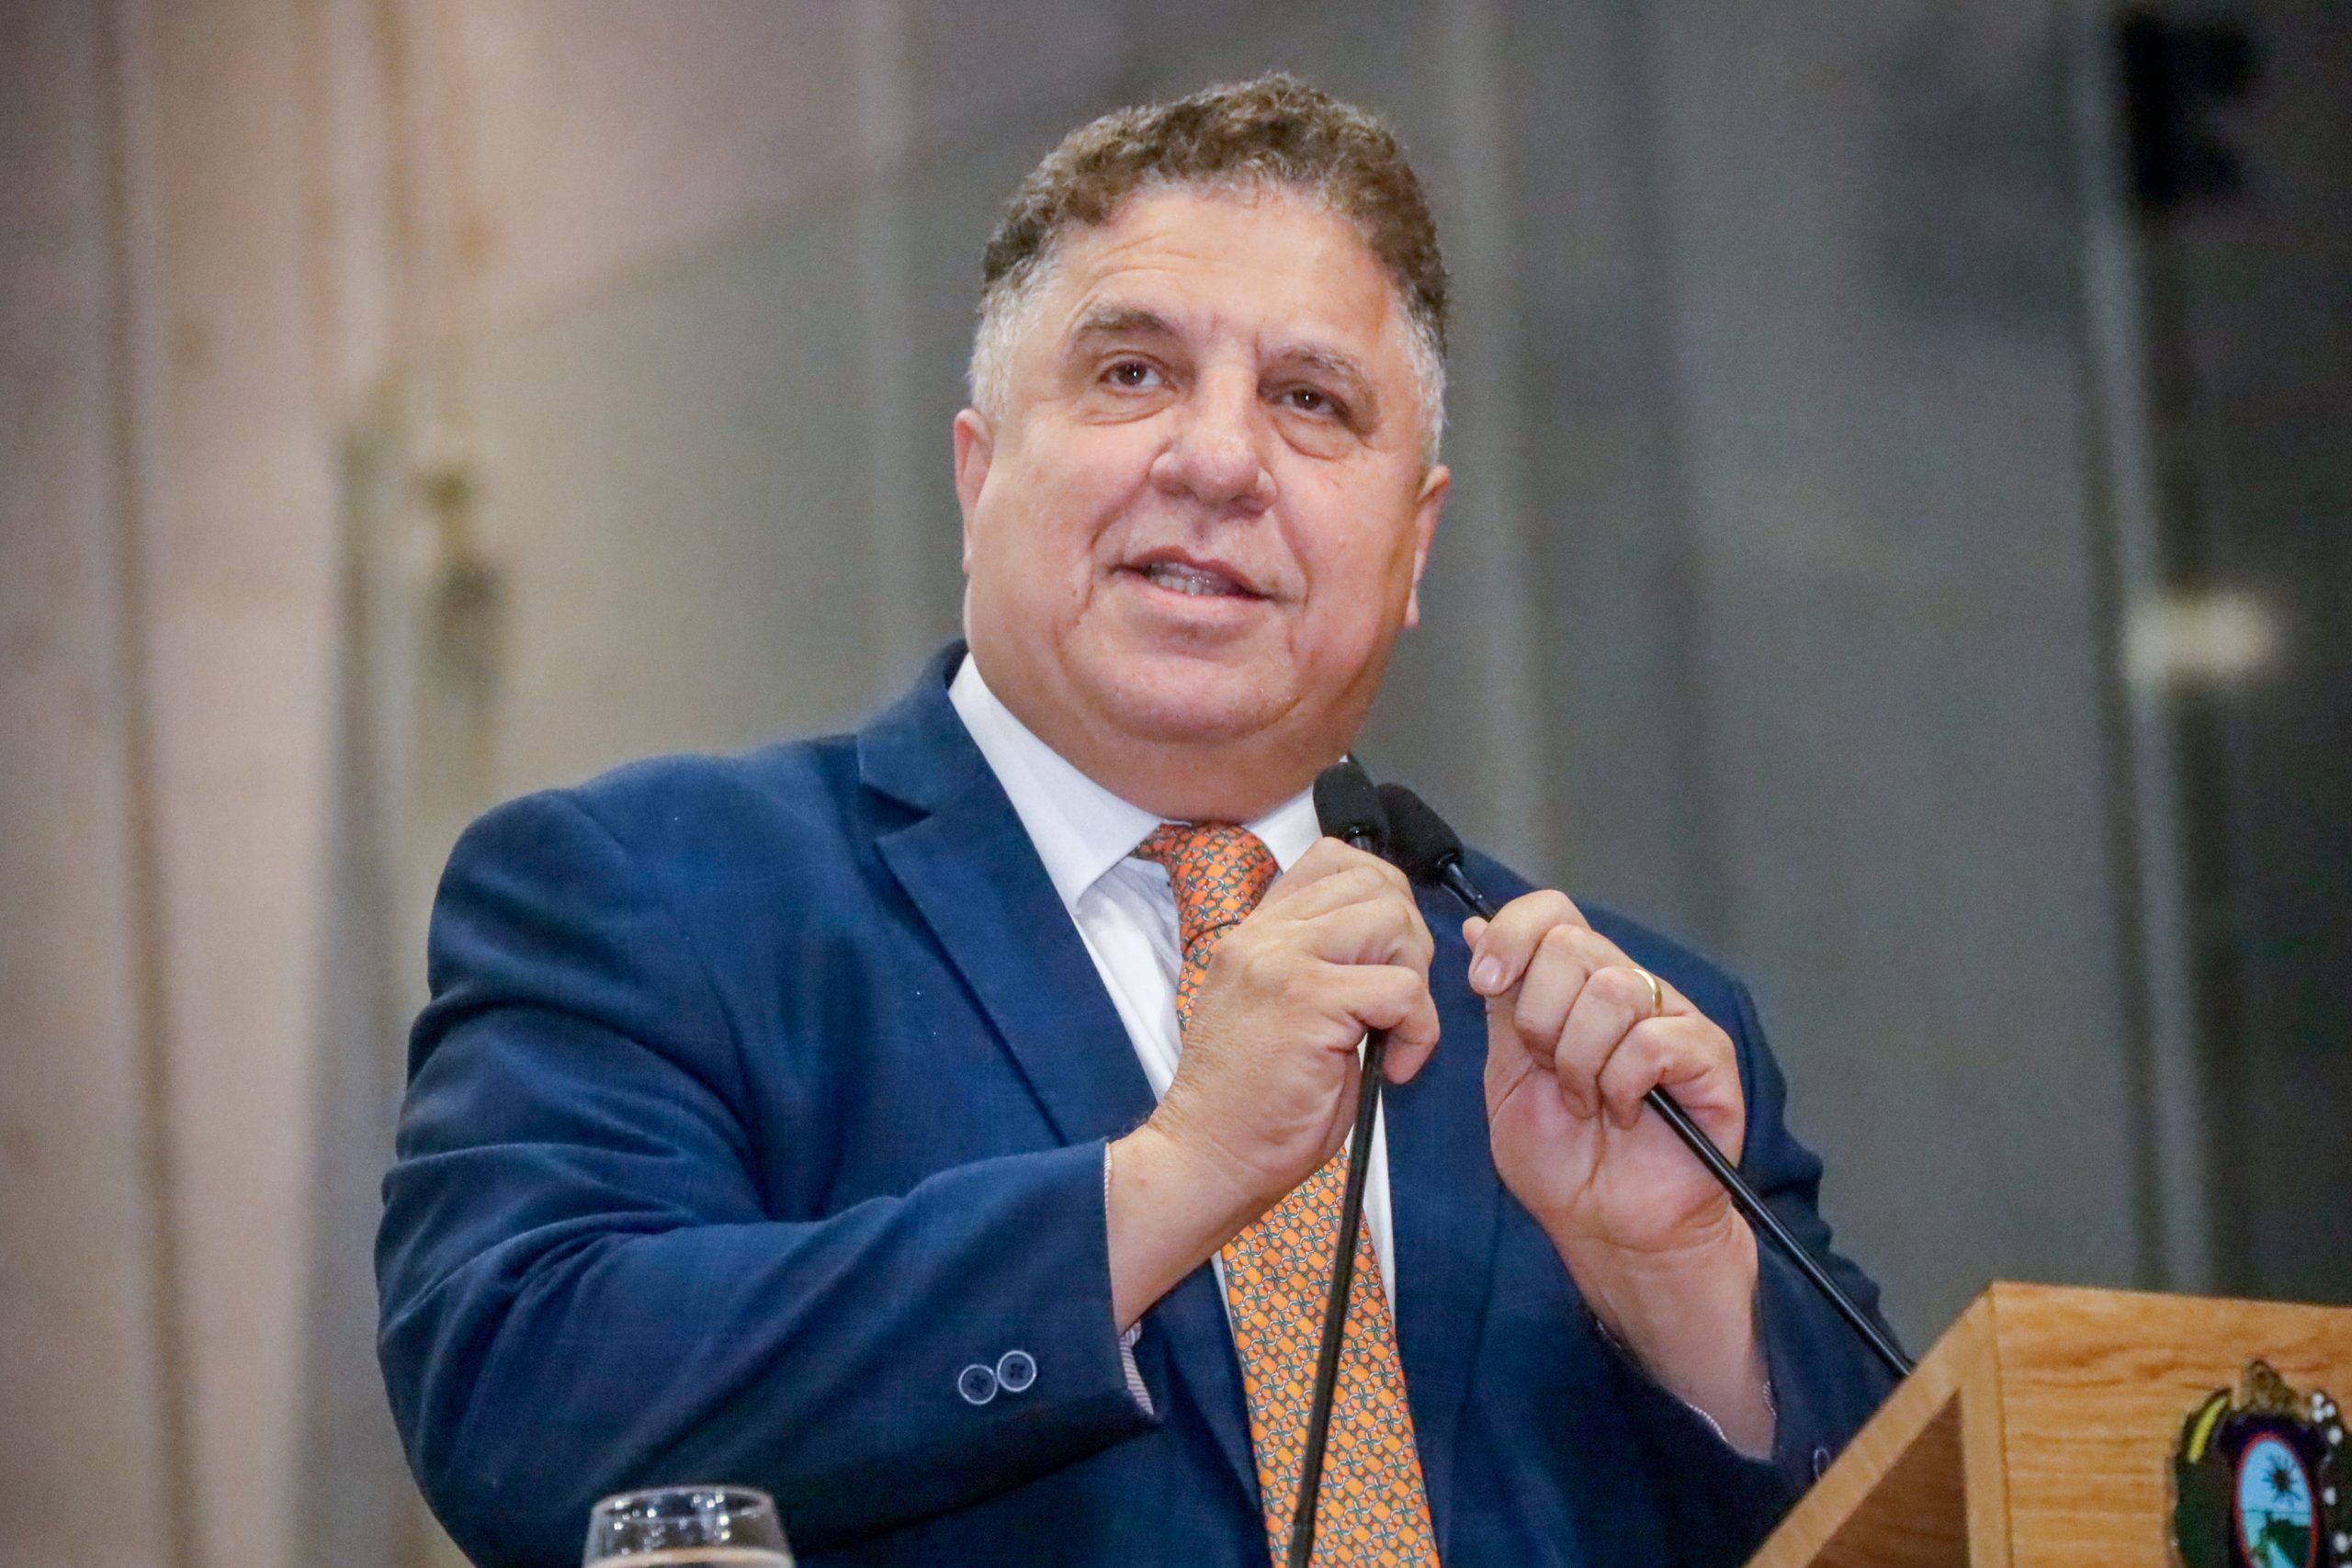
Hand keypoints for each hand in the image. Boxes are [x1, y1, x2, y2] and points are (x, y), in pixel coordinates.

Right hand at [1107, 838, 1437, 1325]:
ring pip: (1392, 921)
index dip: (1382, 898)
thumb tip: (1391, 942)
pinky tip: (1393, 1068)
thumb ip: (1318, 965)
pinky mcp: (1309, 1000)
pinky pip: (1402, 988)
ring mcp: (1283, 961)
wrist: (1206, 1158)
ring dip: (1414, 977)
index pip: (1334, 860)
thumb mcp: (1278, 1012)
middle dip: (1409, 939)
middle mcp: (1264, 935)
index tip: (1386, 959)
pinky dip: (1418, 1031)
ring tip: (1394, 1030)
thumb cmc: (1251, 1105)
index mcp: (1256, 934)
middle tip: (1398, 1006)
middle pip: (1375, 882)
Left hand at [1469, 891, 1742, 1254]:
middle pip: (1572, 944)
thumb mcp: (1508, 1076)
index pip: (1552, 912)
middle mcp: (1627, 989)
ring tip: (1587, 1104)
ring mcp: (1672, 1018)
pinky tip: (1626, 1115)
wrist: (1608, 1230)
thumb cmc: (1563, 1164)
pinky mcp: (1709, 1056)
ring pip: (1611, 990)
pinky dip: (1623, 1084)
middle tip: (1548, 1071)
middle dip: (1539, 1017)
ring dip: (1579, 1061)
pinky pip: (1653, 1040)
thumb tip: (1474, 933)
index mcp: (1576, 986)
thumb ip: (1500, 1005)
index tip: (1484, 981)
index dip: (1512, 934)